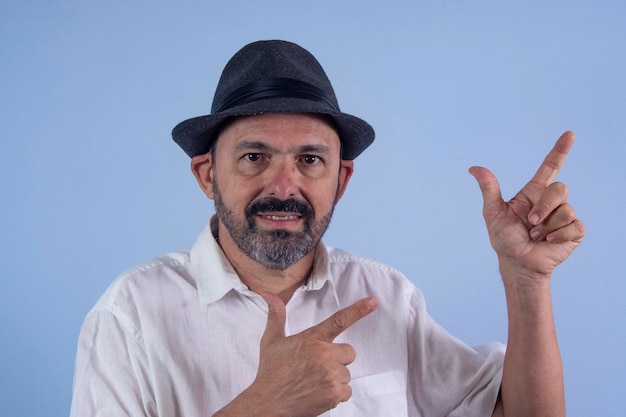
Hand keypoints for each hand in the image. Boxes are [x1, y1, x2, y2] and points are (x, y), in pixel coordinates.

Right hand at [251, 293, 377, 416]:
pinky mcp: (334, 394)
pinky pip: (347, 391)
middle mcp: (324, 355)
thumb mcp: (271, 341)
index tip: (373, 302)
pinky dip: (336, 394)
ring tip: (314, 382)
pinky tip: (319, 393)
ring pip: (347, 373)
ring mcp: (330, 375)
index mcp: (312, 338)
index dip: (358, 310)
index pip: (339, 320)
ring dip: (335, 378)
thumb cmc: (270, 372)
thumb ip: (276, 316)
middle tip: (318, 367)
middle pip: (349, 352)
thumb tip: (269, 295)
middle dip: (338, 359)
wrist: (267, 403)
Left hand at [469, 131, 584, 280]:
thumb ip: (489, 189)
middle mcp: (550, 202)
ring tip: (536, 235)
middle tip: (530, 223)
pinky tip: (549, 242)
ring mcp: (563, 216)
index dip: (559, 151)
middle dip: (544, 207)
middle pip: (559, 188)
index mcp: (533, 193)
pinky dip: (558, 235)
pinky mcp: (574, 231)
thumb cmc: (505, 239)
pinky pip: (574, 225)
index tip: (569, 134)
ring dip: (547, 226)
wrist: (517, 263)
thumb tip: (474, 168)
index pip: (549, 167)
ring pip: (565, 209)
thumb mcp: (493, 213)